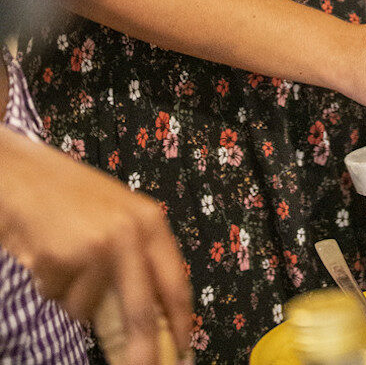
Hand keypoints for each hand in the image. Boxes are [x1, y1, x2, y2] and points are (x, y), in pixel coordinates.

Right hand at [0, 127, 192, 364]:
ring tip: (65, 259)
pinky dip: (50, 286)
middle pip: (141, 312)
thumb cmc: (72, 197)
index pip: (175, 283)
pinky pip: (58, 298)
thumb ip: (137, 257)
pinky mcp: (61, 260)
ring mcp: (95, 248)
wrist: (25, 175)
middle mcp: (129, 234)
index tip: (183, 352)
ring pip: (87, 310)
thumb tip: (153, 319)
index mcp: (150, 221)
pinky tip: (47, 254)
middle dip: (143, 354)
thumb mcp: (118, 219)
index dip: (181, 323)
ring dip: (73, 298)